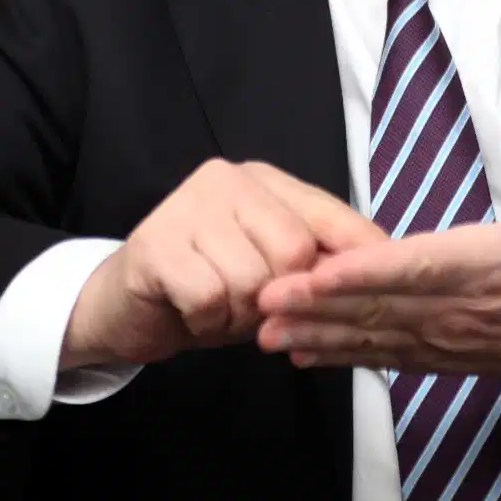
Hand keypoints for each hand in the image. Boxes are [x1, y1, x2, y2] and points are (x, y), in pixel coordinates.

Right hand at [60, 159, 385, 369]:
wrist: (123, 307)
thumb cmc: (209, 287)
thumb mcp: (272, 275)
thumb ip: (316, 266)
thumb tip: (375, 273)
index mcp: (267, 182)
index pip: (331, 215)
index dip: (361, 256)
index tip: (377, 290)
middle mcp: (231, 179)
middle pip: (294, 252)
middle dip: (279, 298)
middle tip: (251, 307)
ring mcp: (189, 204)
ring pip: (252, 280)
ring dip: (239, 315)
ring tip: (218, 307)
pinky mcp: (156, 242)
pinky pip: (210, 297)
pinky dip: (206, 320)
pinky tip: (190, 309)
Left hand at [257, 110, 500, 396]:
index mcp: (486, 267)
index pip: (419, 269)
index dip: (368, 272)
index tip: (322, 271)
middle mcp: (456, 308)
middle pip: (379, 307)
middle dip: (318, 305)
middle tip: (264, 299)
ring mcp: (442, 338)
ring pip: (372, 335)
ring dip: (316, 333)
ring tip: (265, 329)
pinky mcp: (435, 356)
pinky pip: (381, 356)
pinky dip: (339, 355)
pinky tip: (299, 351)